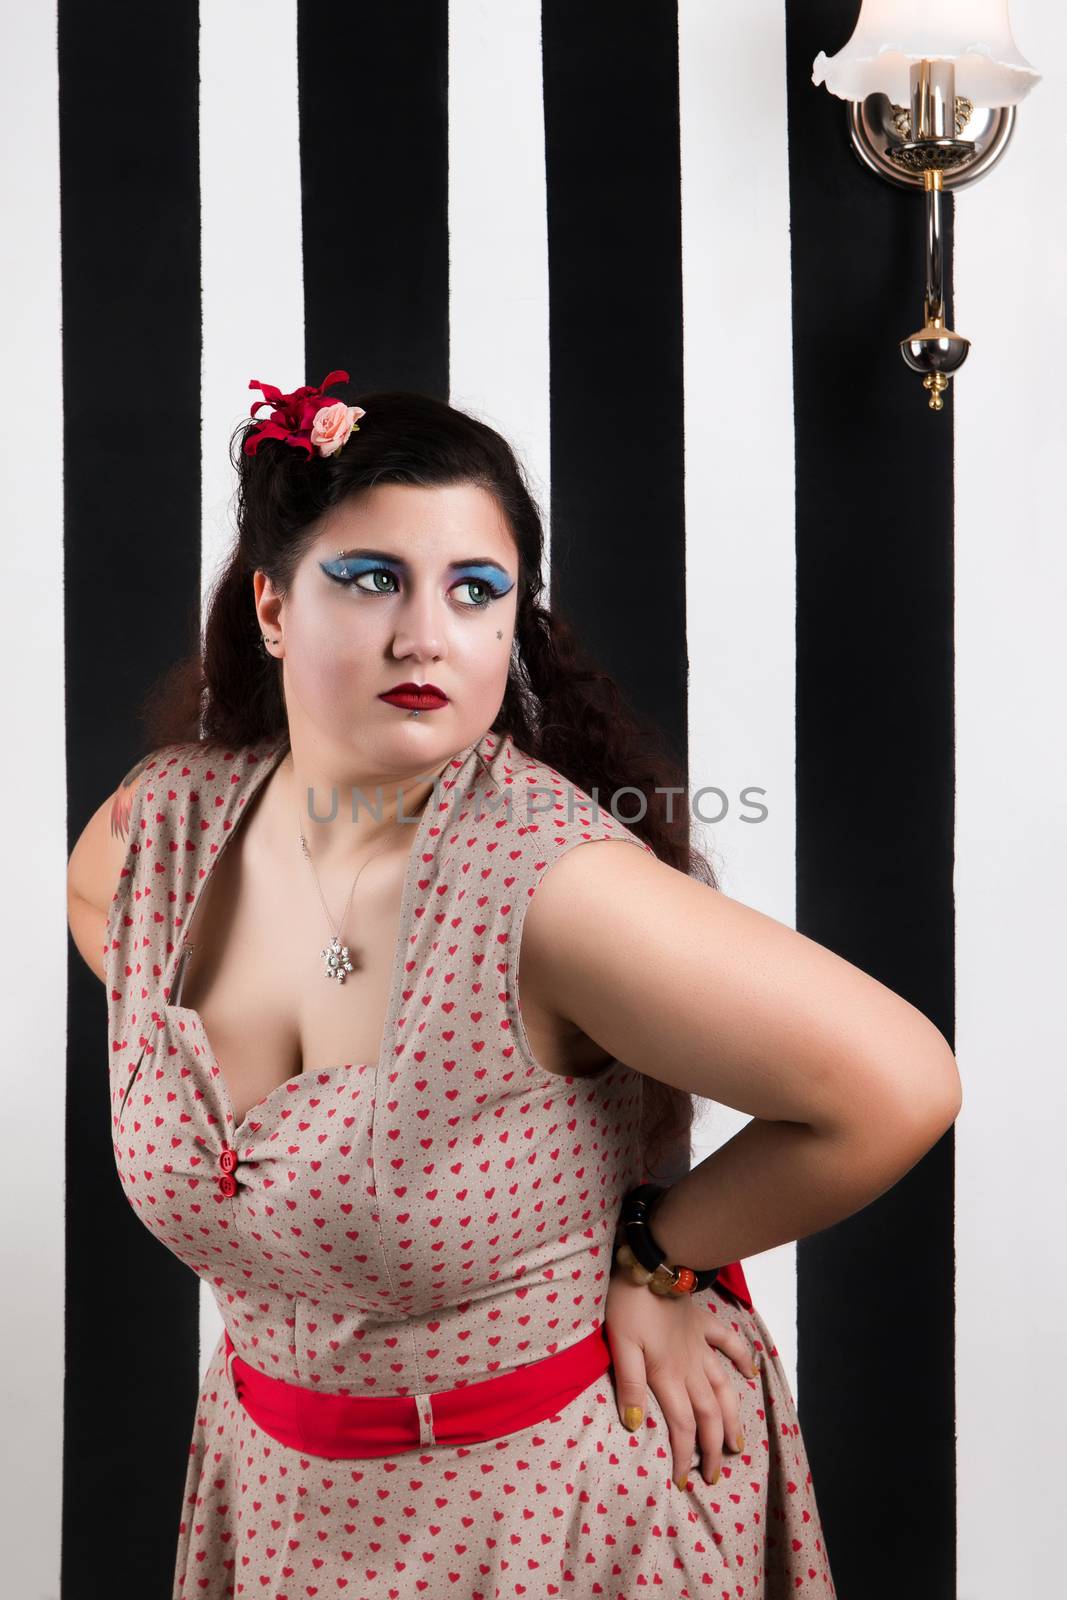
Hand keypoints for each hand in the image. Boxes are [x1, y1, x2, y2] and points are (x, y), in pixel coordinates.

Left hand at [603, 1266, 758, 1488]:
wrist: (650, 1261)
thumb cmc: (628, 1302)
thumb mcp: (620, 1344)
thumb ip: (631, 1384)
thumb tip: (637, 1426)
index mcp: (667, 1374)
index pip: (681, 1425)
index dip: (684, 1455)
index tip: (684, 1482)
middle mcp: (690, 1366)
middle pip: (708, 1414)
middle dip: (712, 1448)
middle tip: (716, 1475)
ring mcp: (701, 1344)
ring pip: (724, 1388)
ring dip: (732, 1417)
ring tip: (739, 1443)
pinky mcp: (705, 1323)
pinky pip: (730, 1344)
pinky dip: (743, 1359)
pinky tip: (752, 1373)